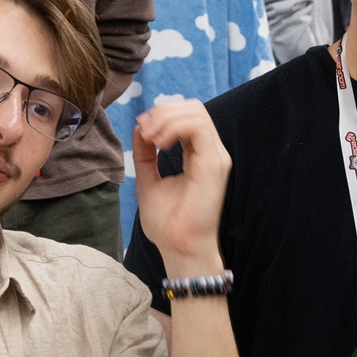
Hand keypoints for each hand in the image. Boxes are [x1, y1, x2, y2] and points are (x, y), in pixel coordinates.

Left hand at [132, 98, 230, 274]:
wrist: (178, 248)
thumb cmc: (168, 224)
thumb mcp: (148, 180)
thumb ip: (146, 154)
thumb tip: (139, 128)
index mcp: (199, 155)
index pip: (187, 117)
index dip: (162, 114)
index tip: (140, 128)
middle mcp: (211, 152)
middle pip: (193, 108)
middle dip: (163, 111)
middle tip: (143, 129)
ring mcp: (216, 157)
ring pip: (196, 113)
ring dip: (166, 118)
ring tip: (150, 137)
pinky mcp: (214, 164)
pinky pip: (198, 128)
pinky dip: (174, 127)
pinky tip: (159, 142)